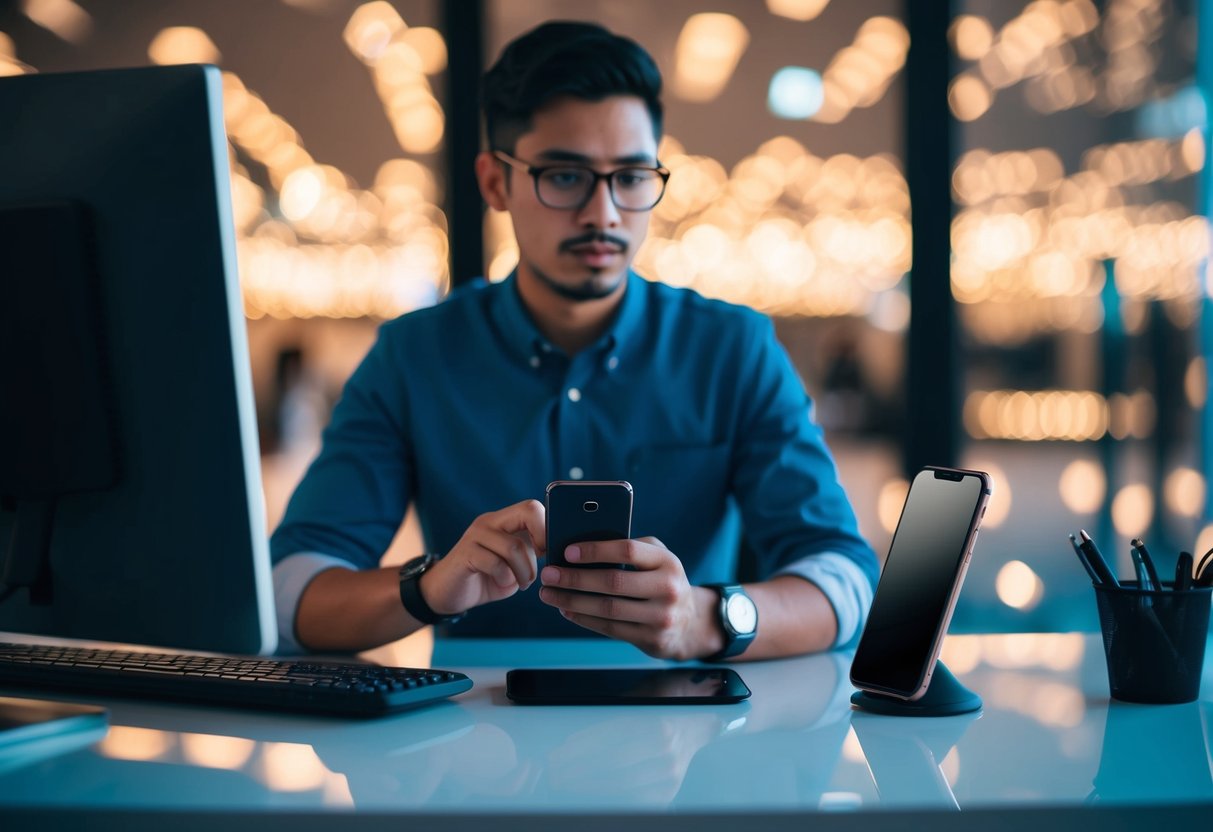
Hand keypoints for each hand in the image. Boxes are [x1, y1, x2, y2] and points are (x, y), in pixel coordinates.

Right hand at [421, 500, 545, 616]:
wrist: (447, 594)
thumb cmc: (486, 580)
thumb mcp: (515, 566)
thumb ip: (530, 554)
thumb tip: (554, 551)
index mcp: (503, 521)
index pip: (532, 507)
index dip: (547, 528)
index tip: (546, 553)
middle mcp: (489, 522)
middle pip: (528, 511)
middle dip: (542, 538)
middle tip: (540, 563)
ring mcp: (475, 535)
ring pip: (514, 546)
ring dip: (526, 571)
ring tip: (523, 584)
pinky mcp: (465, 554)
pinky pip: (495, 563)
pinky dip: (506, 579)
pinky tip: (503, 584)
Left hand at [537, 537, 722, 660]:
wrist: (691, 623)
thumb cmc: (661, 580)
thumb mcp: (657, 559)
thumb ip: (630, 549)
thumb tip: (582, 548)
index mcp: (667, 561)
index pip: (627, 551)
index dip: (595, 550)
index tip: (567, 551)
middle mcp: (667, 588)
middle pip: (613, 582)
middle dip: (575, 578)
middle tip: (549, 574)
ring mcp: (661, 616)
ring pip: (608, 608)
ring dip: (573, 600)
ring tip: (550, 594)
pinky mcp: (651, 639)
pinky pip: (610, 628)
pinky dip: (584, 619)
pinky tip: (567, 609)